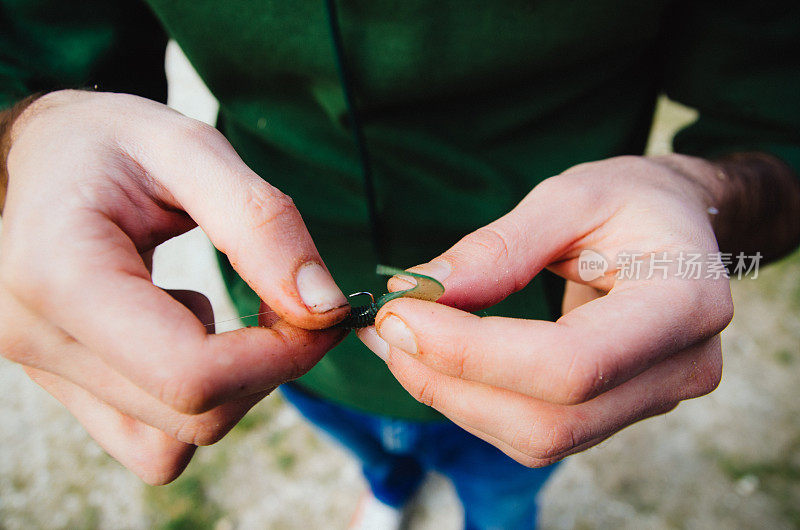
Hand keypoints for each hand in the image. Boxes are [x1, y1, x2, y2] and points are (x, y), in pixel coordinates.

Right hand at [0, 90, 348, 482]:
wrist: (40, 154)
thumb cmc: (110, 141)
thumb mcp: (191, 149)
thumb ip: (262, 223)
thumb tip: (324, 307)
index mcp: (60, 273)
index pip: (191, 373)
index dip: (280, 356)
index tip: (322, 313)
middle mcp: (37, 338)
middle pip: (192, 415)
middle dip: (269, 366)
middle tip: (292, 302)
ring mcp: (44, 371)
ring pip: (174, 443)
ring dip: (233, 388)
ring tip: (222, 309)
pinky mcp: (64, 386)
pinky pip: (151, 441)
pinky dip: (195, 400)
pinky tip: (186, 328)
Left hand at [359, 155, 733, 466]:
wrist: (676, 229)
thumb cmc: (631, 201)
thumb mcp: (571, 197)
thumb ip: (499, 248)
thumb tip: (420, 293)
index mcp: (683, 303)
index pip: (570, 364)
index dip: (472, 352)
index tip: (399, 315)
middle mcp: (681, 369)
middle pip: (550, 420)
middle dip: (449, 382)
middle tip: (386, 330)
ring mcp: (651, 401)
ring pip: (535, 438)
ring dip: (451, 397)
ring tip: (399, 341)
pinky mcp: (615, 411)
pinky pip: (533, 432)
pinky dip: (472, 401)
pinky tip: (436, 360)